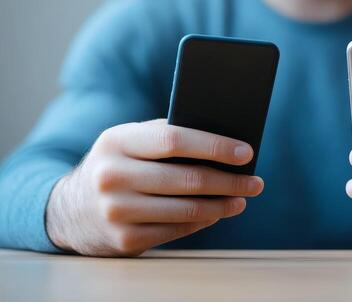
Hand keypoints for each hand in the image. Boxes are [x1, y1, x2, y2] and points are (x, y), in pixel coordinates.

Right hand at [46, 119, 262, 256]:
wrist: (70, 210)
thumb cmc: (117, 165)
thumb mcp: (128, 142)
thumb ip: (166, 136)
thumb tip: (225, 144)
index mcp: (116, 141)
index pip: (174, 140)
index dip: (215, 146)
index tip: (247, 152)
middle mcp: (112, 176)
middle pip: (188, 179)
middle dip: (230, 181)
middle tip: (255, 182)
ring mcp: (116, 211)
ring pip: (188, 209)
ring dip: (223, 205)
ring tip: (242, 198)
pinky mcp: (125, 239)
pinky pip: (178, 230)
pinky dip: (204, 221)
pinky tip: (217, 213)